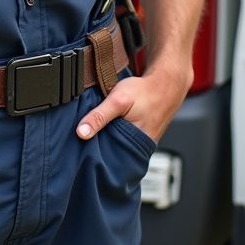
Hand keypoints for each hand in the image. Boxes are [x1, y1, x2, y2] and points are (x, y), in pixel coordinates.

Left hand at [75, 64, 190, 143]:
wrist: (165, 85)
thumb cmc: (144, 92)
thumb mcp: (117, 101)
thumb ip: (99, 116)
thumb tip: (81, 133)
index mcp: (134, 146)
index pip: (108, 159)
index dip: (93, 154)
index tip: (80, 147)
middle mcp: (138, 148)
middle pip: (112, 152)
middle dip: (99, 147)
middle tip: (86, 138)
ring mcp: (140, 142)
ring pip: (117, 145)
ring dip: (107, 138)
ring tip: (97, 131)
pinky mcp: (140, 135)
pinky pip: (123, 138)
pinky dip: (114, 132)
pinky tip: (109, 125)